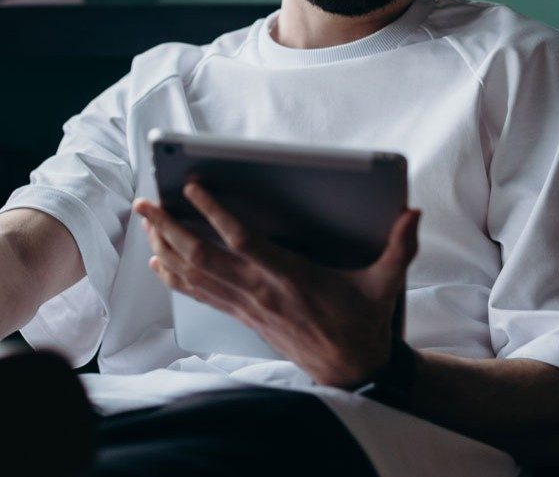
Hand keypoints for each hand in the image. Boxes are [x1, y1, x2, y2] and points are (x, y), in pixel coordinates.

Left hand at [132, 183, 419, 388]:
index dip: (215, 212)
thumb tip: (413, 214)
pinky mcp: (243, 317)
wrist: (351, 371)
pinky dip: (175, 276)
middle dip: (169, 227)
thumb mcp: (386, 284)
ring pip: (194, 275)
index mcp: (290, 276)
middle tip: (145, 202)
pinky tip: (159, 260)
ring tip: (146, 221)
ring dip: (164, 246)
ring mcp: (247, 305)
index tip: (193, 186)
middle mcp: (261, 290)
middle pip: (202, 255)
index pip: (243, 240)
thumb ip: (399, 247)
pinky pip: (199, 295)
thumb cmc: (362, 324)